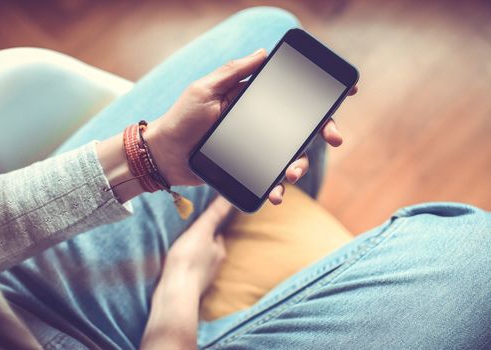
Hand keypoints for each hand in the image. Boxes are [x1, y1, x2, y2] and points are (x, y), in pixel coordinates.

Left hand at [145, 49, 357, 204]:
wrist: (163, 155)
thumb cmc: (181, 119)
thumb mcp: (204, 89)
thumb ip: (232, 72)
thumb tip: (263, 52)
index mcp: (252, 101)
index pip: (291, 95)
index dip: (318, 96)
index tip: (346, 94)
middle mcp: (258, 124)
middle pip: (300, 127)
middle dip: (322, 132)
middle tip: (334, 138)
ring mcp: (255, 148)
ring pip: (290, 156)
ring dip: (300, 165)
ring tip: (292, 175)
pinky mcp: (248, 169)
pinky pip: (270, 178)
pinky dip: (277, 187)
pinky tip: (276, 193)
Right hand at [162, 196, 230, 294]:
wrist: (174, 293)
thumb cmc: (188, 260)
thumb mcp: (201, 230)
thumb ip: (215, 213)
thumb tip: (230, 197)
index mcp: (220, 251)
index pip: (218, 234)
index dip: (210, 227)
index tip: (202, 222)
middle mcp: (214, 265)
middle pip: (209, 248)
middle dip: (201, 241)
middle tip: (188, 233)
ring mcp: (202, 277)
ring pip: (199, 260)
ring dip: (192, 254)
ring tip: (180, 248)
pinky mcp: (189, 286)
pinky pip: (188, 272)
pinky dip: (184, 267)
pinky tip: (174, 265)